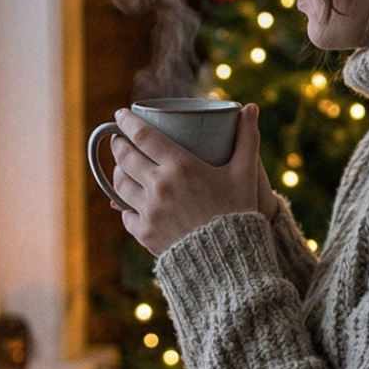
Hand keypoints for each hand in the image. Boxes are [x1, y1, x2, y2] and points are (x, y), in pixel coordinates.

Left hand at [109, 104, 270, 255]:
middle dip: (118, 144)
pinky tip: (130, 201)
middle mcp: (160, 186)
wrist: (231, 261)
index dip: (127, 122)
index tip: (120, 114)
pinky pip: (126, 214)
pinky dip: (126, 206)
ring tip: (122, 167)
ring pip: (120, 184)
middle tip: (119, 139)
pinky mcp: (144, 233)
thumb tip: (251, 107)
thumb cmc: (239, 212)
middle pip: (126, 157)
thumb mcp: (245, 173)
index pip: (143, 135)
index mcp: (182, 166)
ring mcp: (149, 211)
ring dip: (118, 172)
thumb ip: (247, 138)